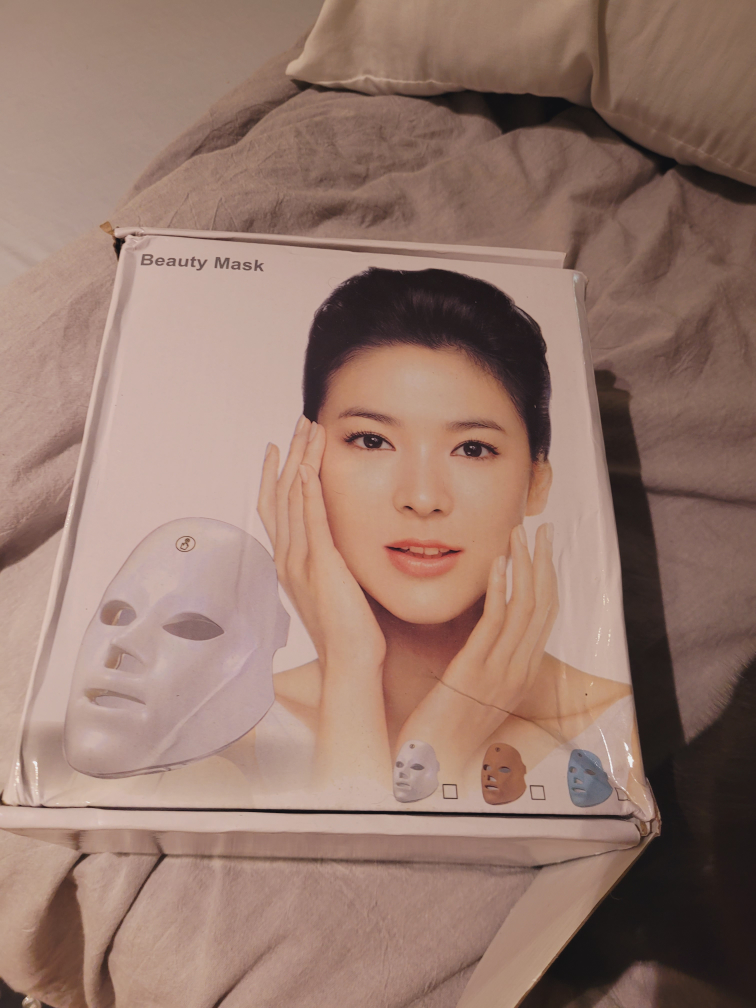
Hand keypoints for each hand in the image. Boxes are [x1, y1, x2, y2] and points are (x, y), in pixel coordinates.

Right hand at [258, 416, 385, 672]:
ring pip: (292, 499)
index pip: (275, 508)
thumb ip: (327, 561)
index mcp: (289, 563)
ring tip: (307, 430)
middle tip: (298, 422)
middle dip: (289, 454)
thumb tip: (334, 544)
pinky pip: (311, 521)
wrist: (349, 660)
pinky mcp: (321, 565)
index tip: (280, 446)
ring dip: (299, 460)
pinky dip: (307, 492)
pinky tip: (307, 468)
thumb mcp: (332, 587)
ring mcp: (301, 561)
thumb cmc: (346, 630)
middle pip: (279, 494)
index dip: (274, 474)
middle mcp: (287, 558)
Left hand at [398, 523, 557, 773]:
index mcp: (520, 674)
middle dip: (543, 562)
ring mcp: (499, 673)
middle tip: (539, 528)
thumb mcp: (471, 692)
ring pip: (525, 609)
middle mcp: (518, 672)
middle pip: (542, 606)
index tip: (542, 546)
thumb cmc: (443, 730)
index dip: (546, 577)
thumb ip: (482, 662)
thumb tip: (480, 635)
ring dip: (523, 566)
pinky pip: (494, 625)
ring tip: (517, 534)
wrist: (429, 770)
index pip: (545, 616)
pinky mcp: (473, 674)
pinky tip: (495, 564)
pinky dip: (499, 590)